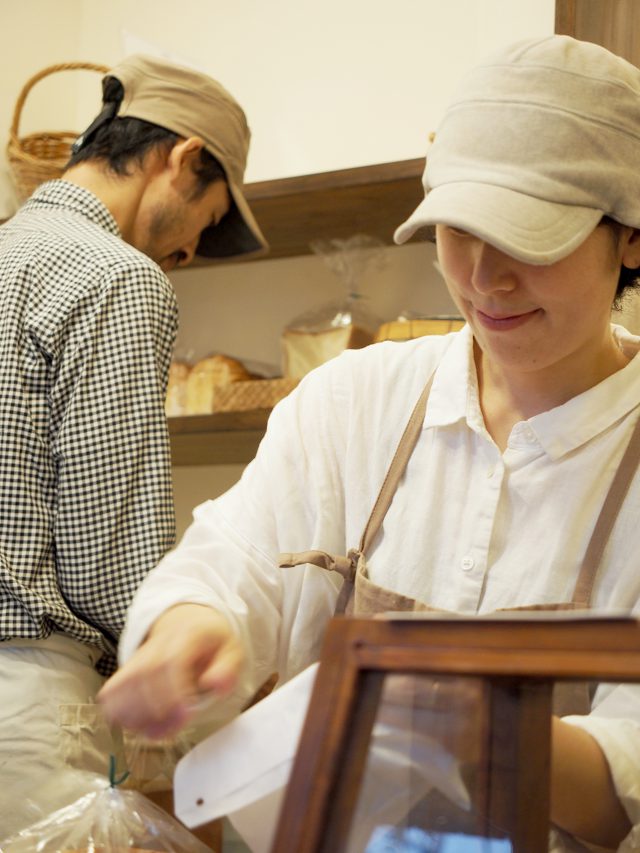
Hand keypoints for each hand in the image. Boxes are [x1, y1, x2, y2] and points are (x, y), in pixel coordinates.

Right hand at [97, 603, 244, 737]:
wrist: (184, 622)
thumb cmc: (210, 643)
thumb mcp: (231, 649)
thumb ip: (227, 669)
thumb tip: (214, 686)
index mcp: (186, 636)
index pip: (171, 661)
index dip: (174, 691)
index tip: (186, 715)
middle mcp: (156, 644)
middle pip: (145, 675)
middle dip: (157, 709)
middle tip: (172, 731)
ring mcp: (136, 658)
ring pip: (123, 685)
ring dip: (136, 716)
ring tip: (156, 731)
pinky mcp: (123, 672)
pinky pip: (110, 693)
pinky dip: (117, 713)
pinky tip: (137, 725)